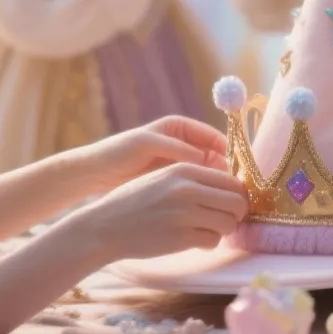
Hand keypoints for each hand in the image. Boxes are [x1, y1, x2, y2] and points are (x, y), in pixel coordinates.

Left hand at [73, 116, 230, 194]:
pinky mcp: (172, 181)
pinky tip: (208, 206)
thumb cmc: (119, 152)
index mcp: (179, 128)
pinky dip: (203, 194)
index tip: (237, 169)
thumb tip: (205, 159)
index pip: (214, 138)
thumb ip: (176, 149)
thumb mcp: (147, 145)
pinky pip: (195, 186)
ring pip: (207, 174)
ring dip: (216, 186)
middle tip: (236, 190)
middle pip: (215, 157)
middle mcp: (183, 143)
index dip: (228, 152)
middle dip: (226, 172)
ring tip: (224, 199)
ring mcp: (178, 163)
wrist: (95, 173)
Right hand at [75, 162, 248, 260]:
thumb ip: (194, 179)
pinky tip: (194, 240)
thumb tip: (231, 189)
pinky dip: (208, 242)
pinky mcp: (180, 238)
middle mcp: (188, 189)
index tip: (231, 204)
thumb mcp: (163, 178)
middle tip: (225, 220)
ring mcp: (184, 214)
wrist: (104, 226)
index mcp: (186, 170)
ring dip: (222, 230)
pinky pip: (213, 241)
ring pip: (228, 223)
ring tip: (206, 229)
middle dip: (236, 214)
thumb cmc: (135, 202)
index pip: (232, 181)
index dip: (237, 195)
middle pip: (237, 202)